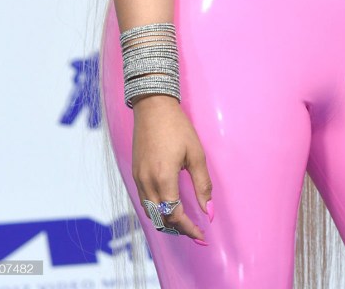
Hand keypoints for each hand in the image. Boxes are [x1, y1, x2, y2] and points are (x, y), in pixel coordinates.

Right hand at [131, 95, 213, 242]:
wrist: (152, 107)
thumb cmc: (177, 127)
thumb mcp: (196, 154)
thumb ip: (202, 184)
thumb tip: (209, 211)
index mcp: (163, 179)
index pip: (175, 215)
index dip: (189, 229)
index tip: (202, 236)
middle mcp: (147, 183)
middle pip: (160, 219)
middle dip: (178, 229)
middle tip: (195, 231)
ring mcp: (138, 178)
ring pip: (150, 212)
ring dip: (166, 221)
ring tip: (184, 222)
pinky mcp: (135, 173)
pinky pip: (144, 200)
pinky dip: (156, 210)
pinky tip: (168, 206)